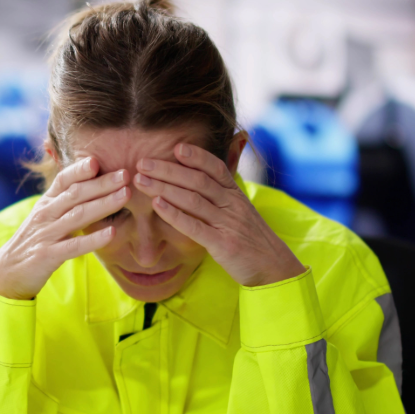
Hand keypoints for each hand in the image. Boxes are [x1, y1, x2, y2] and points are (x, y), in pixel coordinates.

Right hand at [0, 157, 128, 299]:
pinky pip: (74, 245)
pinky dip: (94, 239)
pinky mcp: (48, 255)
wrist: (7, 272)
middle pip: (75, 194)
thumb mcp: (46, 216)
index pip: (63, 180)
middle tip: (125, 174)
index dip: (80, 169)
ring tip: (125, 195)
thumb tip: (91, 182)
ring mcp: (46, 234)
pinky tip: (112, 233)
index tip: (99, 160)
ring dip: (103, 204)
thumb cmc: (34, 242)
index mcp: (46, 203)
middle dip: (102, 183)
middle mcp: (45, 214)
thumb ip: (64, 201)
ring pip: (78, 215)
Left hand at [132, 143, 305, 287]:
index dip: (195, 156)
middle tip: (142, 162)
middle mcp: (232, 204)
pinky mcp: (223, 244)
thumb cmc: (249, 238)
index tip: (174, 146)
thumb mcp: (239, 211)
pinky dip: (174, 214)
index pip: (215, 168)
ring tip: (141, 180)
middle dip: (167, 169)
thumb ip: (220, 194)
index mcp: (235, 194)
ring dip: (164, 187)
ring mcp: (228, 223)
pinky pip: (195, 226)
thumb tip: (198, 177)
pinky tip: (157, 204)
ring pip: (193, 200)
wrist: (273, 267)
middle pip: (197, 180)